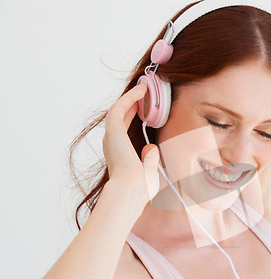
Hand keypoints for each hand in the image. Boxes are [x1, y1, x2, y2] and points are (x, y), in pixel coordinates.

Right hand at [102, 83, 159, 208]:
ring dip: (130, 97)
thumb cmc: (139, 188)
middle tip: (142, 92)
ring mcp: (111, 136)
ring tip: (143, 87)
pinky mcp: (113, 131)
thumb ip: (149, 159)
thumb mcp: (148, 171)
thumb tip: (151, 148)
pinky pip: (120, 107)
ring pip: (119, 109)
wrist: (131, 190)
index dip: (132, 115)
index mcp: (118, 153)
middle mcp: (112, 143)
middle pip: (120, 116)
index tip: (141, 107)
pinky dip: (129, 98)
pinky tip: (140, 91)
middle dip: (130, 103)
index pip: (124, 128)